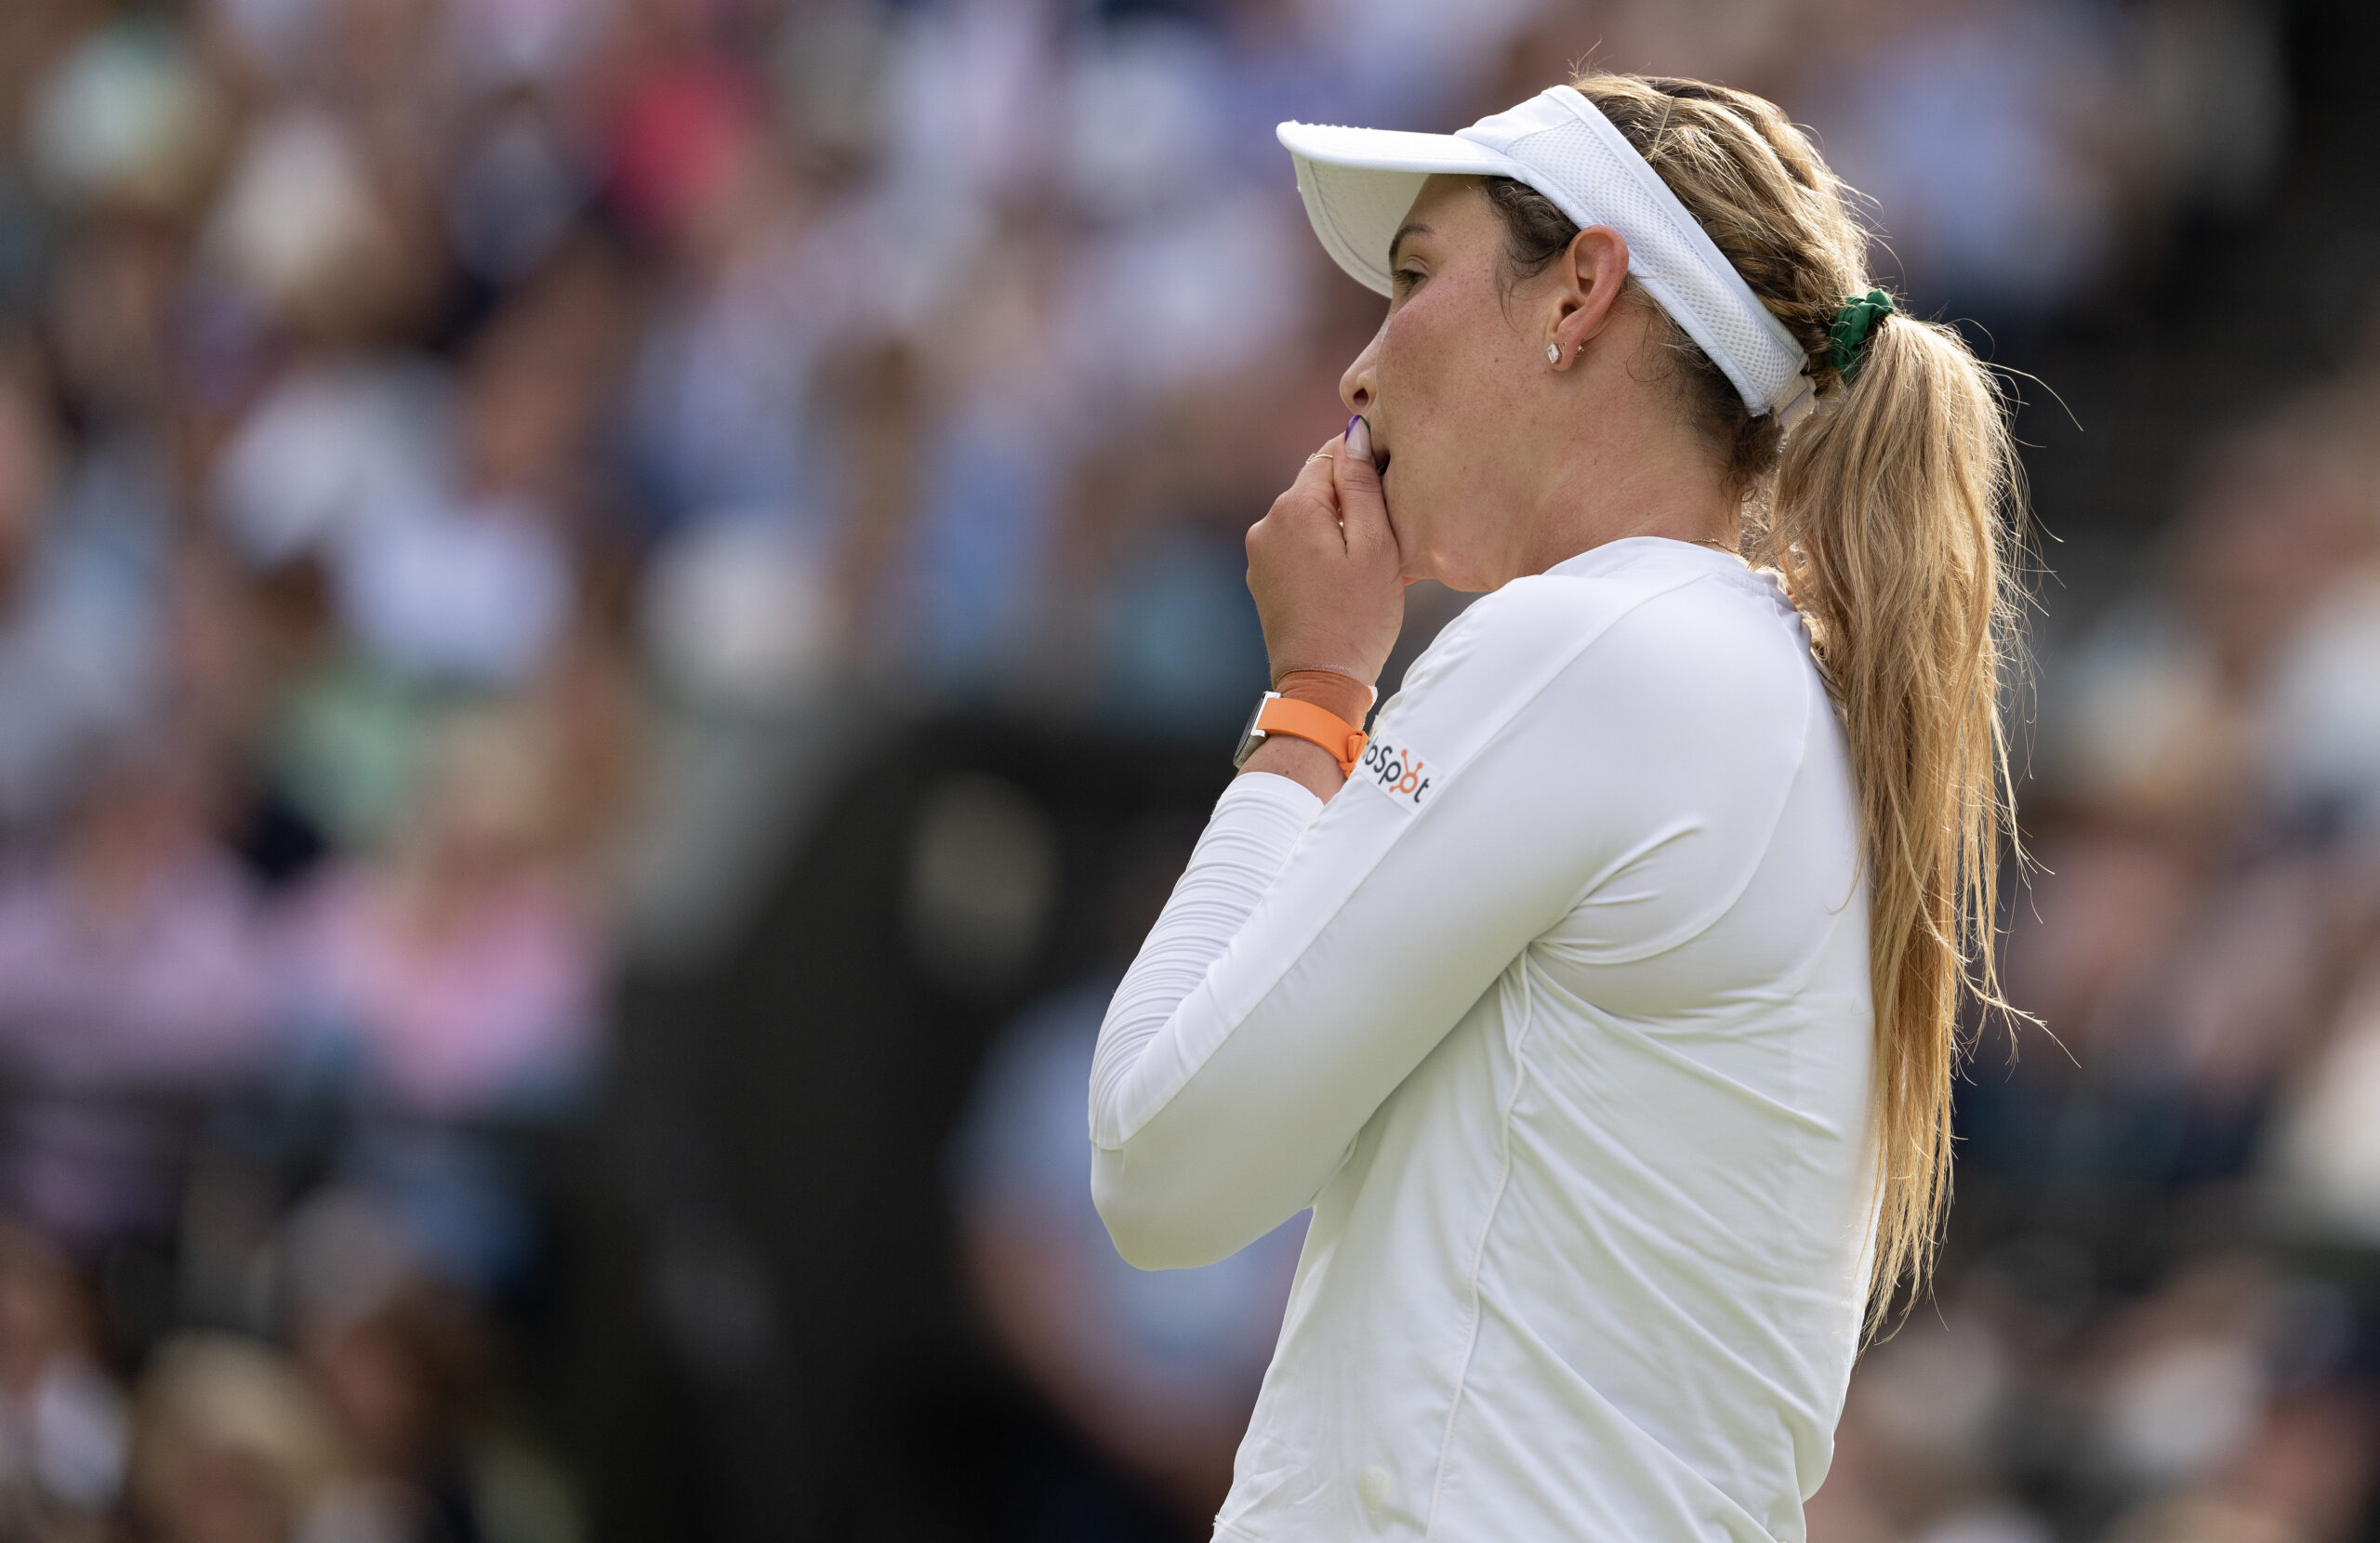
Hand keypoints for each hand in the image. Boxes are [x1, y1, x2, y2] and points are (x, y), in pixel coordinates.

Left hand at [1245, 417, 1404, 695]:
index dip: (1364, 464)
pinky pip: (1298, 548)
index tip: (1390, 489)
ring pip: (1309, 519)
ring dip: (1339, 529)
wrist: (1320, 684)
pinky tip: (1349, 581)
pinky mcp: (1262, 579)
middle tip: (1388, 535)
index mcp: (1293, 508)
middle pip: (1318, 488)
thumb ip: (1362, 486)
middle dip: (1352, 500)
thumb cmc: (1358, 618)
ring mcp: (1259, 554)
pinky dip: (1323, 553)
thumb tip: (1354, 435)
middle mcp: (1266, 524)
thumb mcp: (1375, 546)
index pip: (1331, 455)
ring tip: (1371, 564)